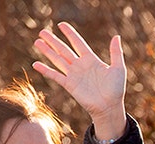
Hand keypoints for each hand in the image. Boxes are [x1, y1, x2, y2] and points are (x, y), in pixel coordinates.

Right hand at [33, 22, 127, 138]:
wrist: (110, 107)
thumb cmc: (116, 89)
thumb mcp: (118, 68)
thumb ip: (116, 52)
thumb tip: (116, 36)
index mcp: (91, 60)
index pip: (78, 43)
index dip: (70, 34)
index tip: (61, 24)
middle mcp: (80, 66)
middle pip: (63, 50)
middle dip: (53, 41)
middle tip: (42, 32)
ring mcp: (73, 75)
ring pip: (57, 60)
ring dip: (47, 51)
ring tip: (37, 42)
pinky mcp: (69, 85)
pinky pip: (55, 76)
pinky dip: (45, 70)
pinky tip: (35, 64)